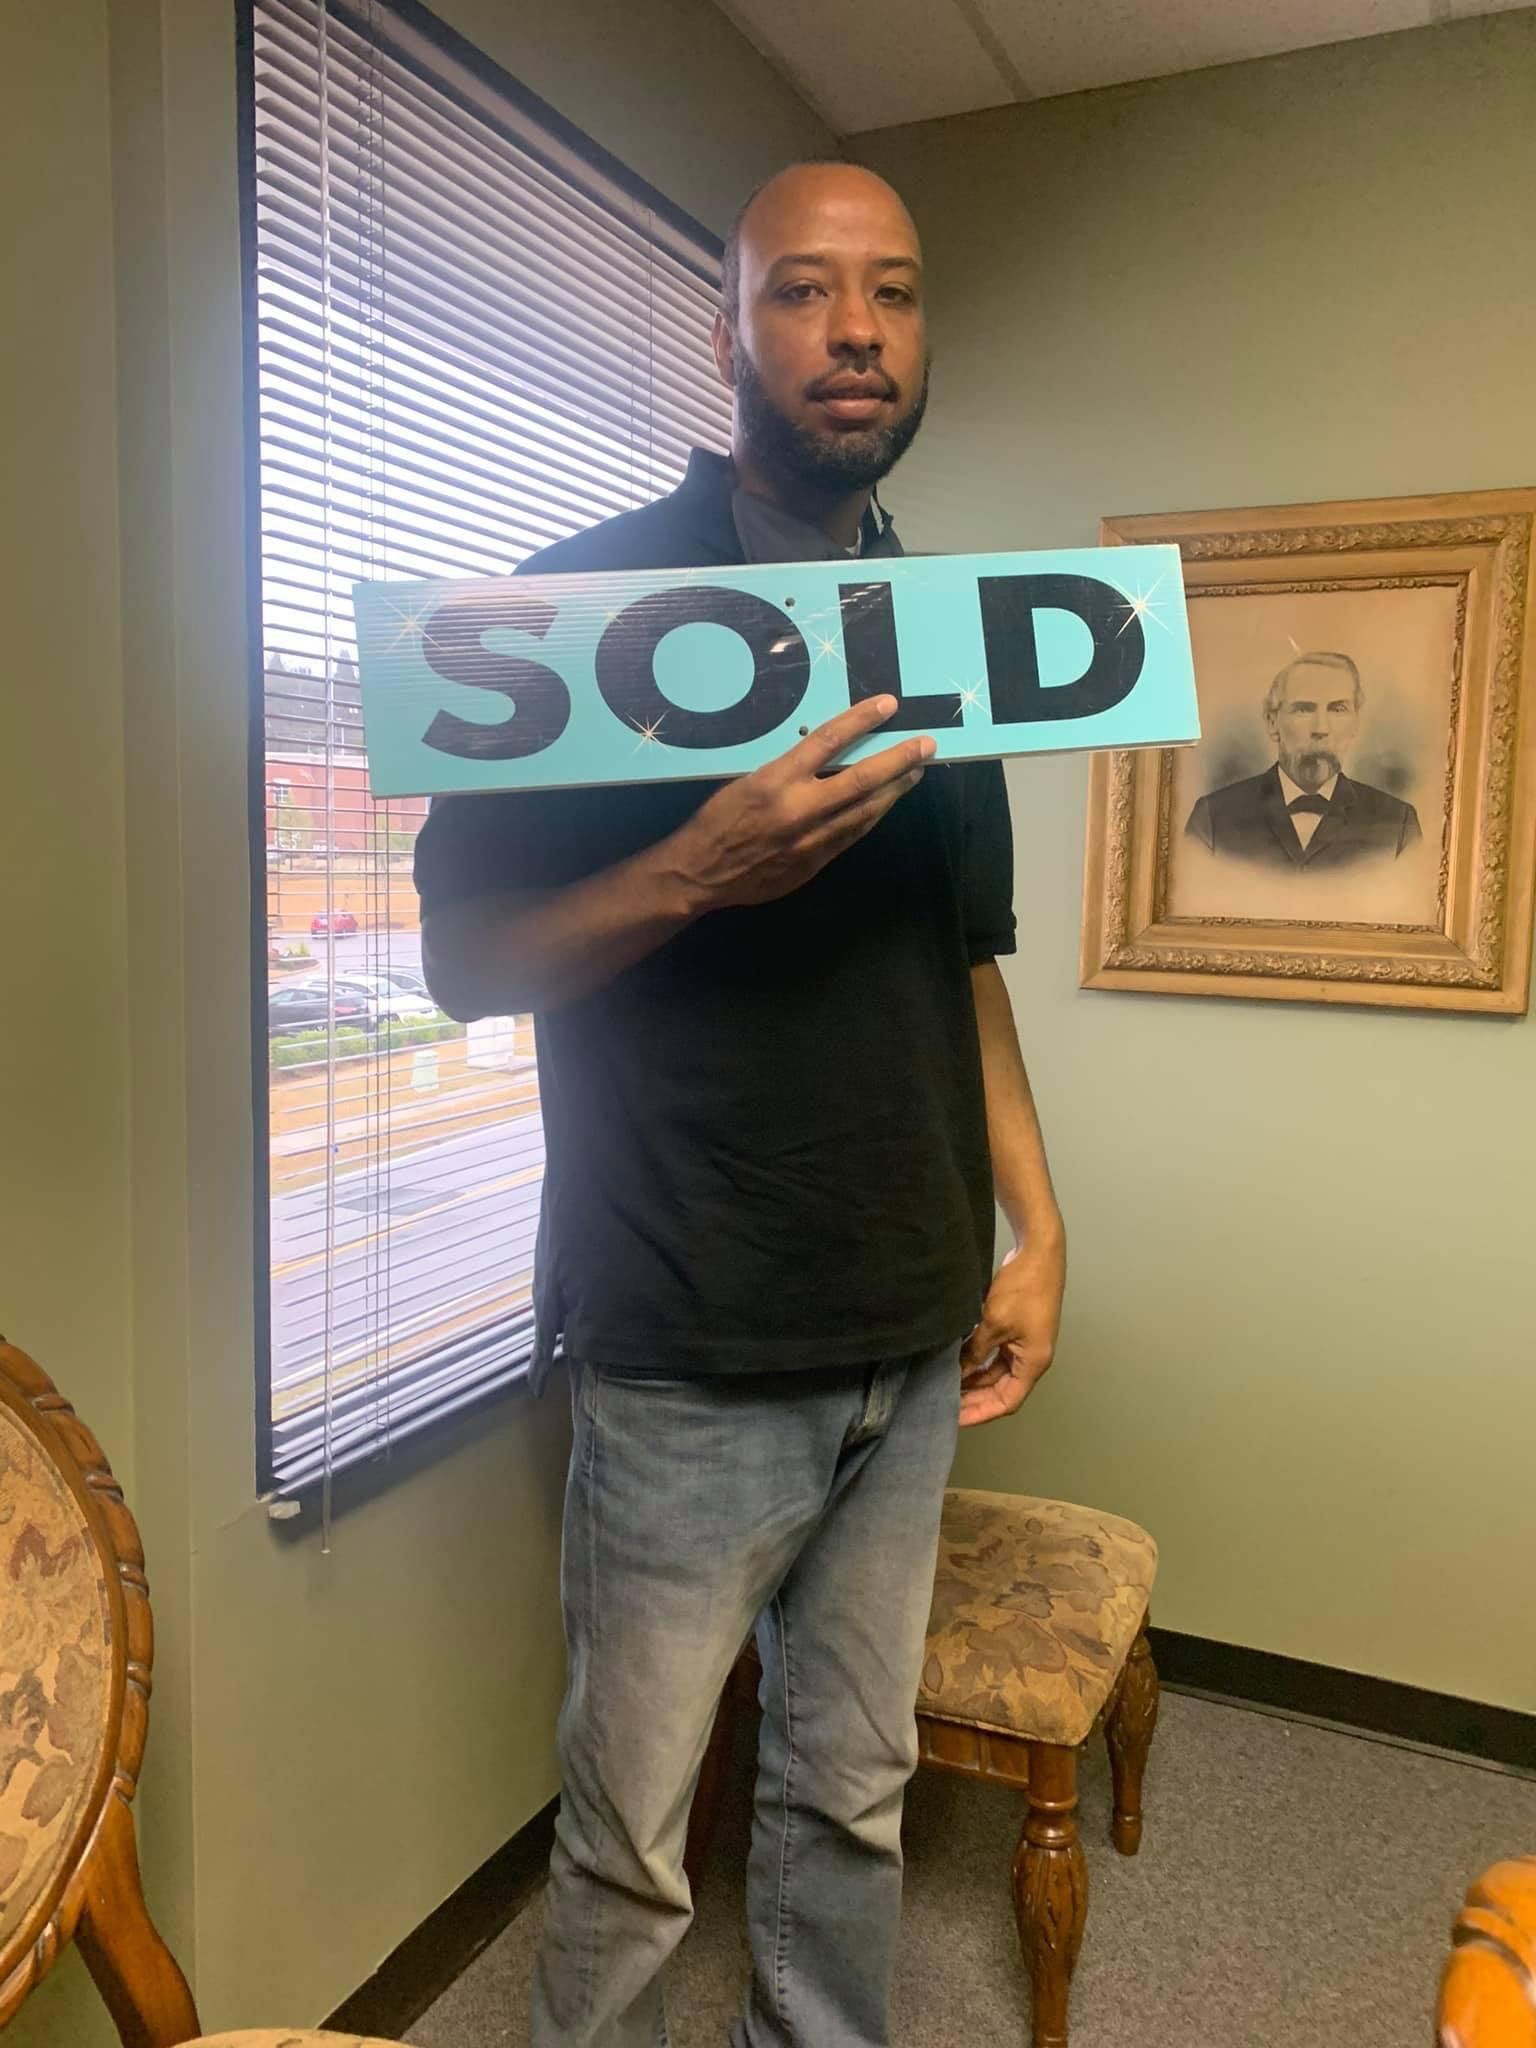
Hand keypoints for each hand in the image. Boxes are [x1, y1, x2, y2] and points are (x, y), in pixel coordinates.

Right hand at [658, 696, 933, 912]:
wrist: (700, 874)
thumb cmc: (717, 821)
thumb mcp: (745, 782)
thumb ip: (787, 772)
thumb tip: (824, 757)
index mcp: (776, 780)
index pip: (827, 740)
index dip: (861, 720)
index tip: (888, 705)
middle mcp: (799, 808)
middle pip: (861, 779)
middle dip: (898, 760)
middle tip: (925, 746)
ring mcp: (811, 839)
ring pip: (865, 810)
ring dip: (894, 790)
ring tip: (915, 772)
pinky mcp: (815, 862)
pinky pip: (852, 834)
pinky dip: (872, 816)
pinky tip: (886, 804)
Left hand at [958, 1229, 1065, 1427]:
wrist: (1038, 1252)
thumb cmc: (1021, 1288)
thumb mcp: (992, 1323)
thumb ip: (974, 1351)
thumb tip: (955, 1373)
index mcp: (1033, 1362)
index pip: (1006, 1402)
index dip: (980, 1413)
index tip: (955, 1420)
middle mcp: (1032, 1358)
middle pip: (1001, 1390)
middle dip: (974, 1400)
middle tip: (944, 1406)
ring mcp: (1025, 1344)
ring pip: (997, 1373)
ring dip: (974, 1381)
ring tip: (947, 1388)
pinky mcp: (1018, 1330)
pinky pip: (996, 1356)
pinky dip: (978, 1362)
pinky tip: (958, 1363)